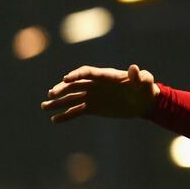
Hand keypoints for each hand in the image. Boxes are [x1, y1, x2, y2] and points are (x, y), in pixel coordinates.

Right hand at [41, 64, 158, 122]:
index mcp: (105, 76)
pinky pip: (76, 111)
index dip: (76, 75)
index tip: (65, 79)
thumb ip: (140, 76)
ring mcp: (92, 96)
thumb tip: (134, 68)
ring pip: (71, 98)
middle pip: (74, 84)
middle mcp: (95, 85)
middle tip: (51, 94)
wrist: (144, 102)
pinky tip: (54, 119)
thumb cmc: (145, 89)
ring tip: (44, 106)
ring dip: (58, 101)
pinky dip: (66, 115)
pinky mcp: (93, 107)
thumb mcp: (145, 82)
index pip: (87, 73)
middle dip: (62, 88)